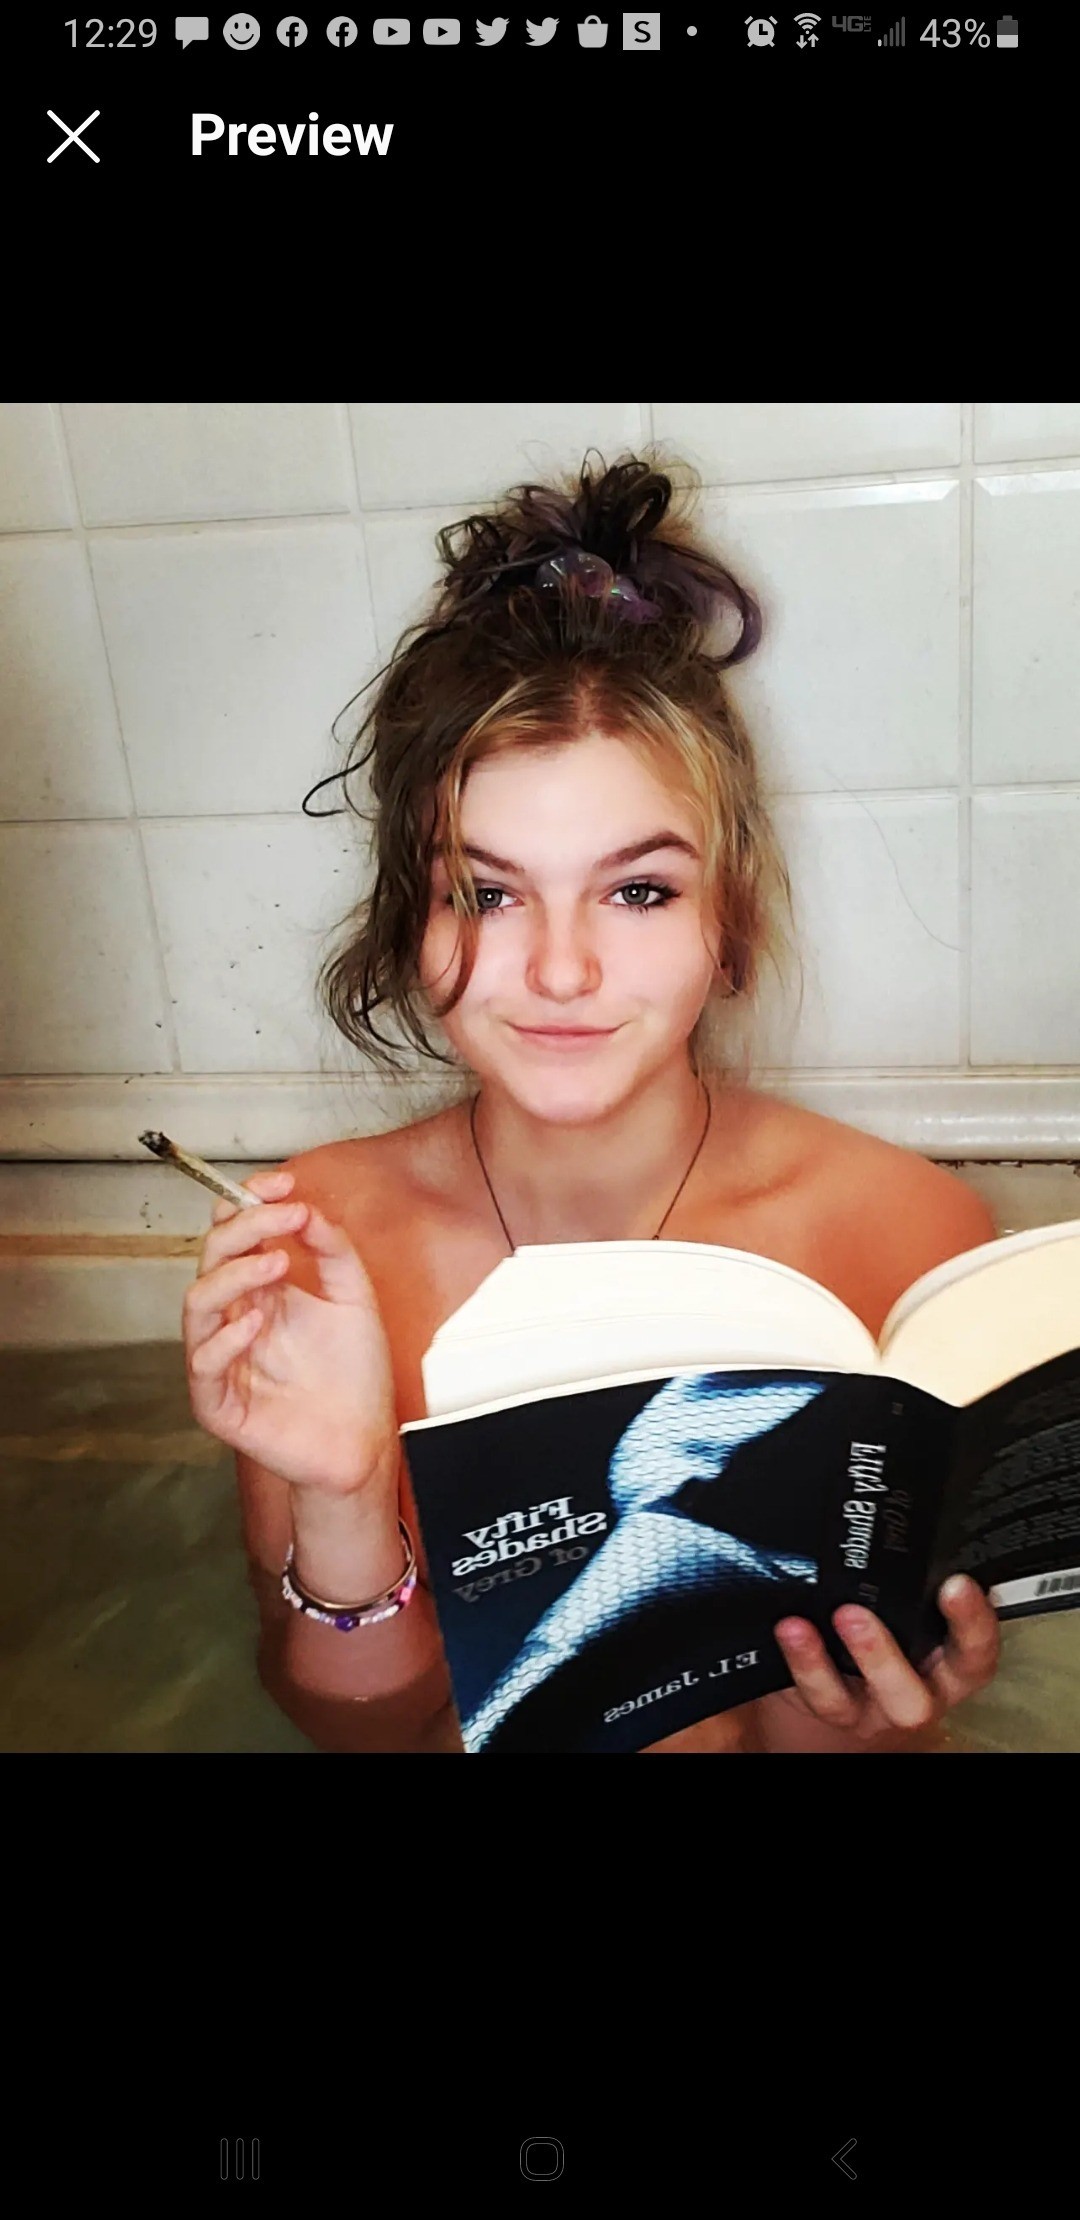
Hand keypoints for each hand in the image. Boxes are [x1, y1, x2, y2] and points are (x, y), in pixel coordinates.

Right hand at [183, 1167, 398, 1500]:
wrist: (364, 1443)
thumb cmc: (355, 1377)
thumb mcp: (354, 1299)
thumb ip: (333, 1251)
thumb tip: (305, 1208)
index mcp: (261, 1293)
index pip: (234, 1236)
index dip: (248, 1203)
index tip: (283, 1183)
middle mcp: (235, 1319)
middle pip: (212, 1259)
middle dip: (243, 1228)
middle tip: (283, 1216)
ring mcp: (223, 1360)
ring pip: (197, 1304)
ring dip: (232, 1275)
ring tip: (276, 1262)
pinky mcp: (219, 1403)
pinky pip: (204, 1364)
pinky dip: (224, 1338)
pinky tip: (256, 1323)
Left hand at [772, 1576, 999, 1742]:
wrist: (853, 1681)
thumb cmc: (897, 1629)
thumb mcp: (916, 1609)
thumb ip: (916, 1581)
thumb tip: (898, 1521)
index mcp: (949, 1666)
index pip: (974, 1650)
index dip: (972, 1622)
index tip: (956, 1584)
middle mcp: (914, 1695)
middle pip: (912, 1698)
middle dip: (882, 1657)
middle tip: (853, 1614)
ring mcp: (869, 1710)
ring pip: (849, 1705)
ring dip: (819, 1666)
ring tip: (799, 1627)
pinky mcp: (829, 1710)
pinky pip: (813, 1697)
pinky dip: (799, 1663)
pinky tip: (787, 1630)